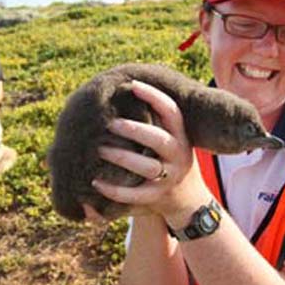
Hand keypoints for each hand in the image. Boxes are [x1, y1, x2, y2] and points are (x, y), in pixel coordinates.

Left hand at [92, 80, 210, 222]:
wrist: (188, 200)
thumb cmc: (169, 160)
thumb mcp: (171, 139)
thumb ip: (155, 121)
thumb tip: (126, 88)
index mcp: (181, 136)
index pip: (172, 112)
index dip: (154, 96)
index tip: (133, 85)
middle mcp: (177, 155)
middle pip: (159, 140)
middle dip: (134, 130)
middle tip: (110, 123)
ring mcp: (168, 178)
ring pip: (147, 167)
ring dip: (122, 157)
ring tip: (100, 149)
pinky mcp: (156, 197)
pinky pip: (135, 195)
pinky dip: (114, 190)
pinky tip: (96, 182)